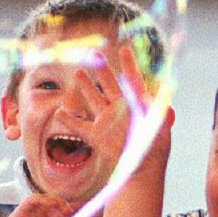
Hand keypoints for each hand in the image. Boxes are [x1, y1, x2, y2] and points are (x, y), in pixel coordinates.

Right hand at [73, 43, 172, 174]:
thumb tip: (156, 85)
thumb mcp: (158, 123)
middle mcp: (119, 109)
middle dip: (102, 70)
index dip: (128, 64)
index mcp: (135, 104)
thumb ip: (155, 104)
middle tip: (94, 54)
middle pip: (108, 84)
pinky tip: (59, 113)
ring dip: (85, 86)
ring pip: (92, 98)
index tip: (124, 48)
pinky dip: (68, 120)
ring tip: (79, 72)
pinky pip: (79, 126)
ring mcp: (106, 121)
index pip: (132, 79)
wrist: (144, 168)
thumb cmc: (156, 147)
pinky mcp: (96, 136)